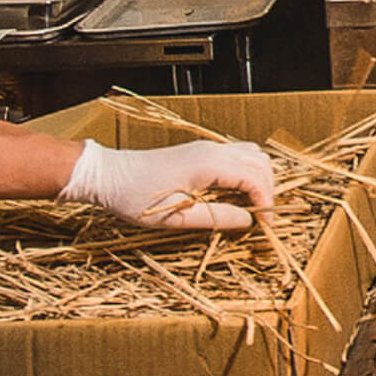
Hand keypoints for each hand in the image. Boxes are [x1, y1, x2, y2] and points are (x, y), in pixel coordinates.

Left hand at [59, 138, 272, 230]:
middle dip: (268, 190)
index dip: (266, 204)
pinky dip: (246, 172)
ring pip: (252, 155)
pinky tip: (236, 192)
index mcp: (210, 164)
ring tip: (253, 204)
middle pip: (261, 164)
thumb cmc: (135, 197)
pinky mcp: (199, 151)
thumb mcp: (175, 216)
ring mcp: (206, 148)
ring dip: (259, 178)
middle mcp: (212, 151)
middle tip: (262, 218)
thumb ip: (216, 218)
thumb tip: (248, 221)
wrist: (107, 175)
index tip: (264, 227)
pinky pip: (237, 155)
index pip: (256, 179)